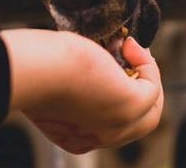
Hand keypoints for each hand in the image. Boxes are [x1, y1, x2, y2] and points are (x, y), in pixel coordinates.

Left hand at [0, 29, 162, 154]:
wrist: (33, 69)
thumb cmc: (33, 67)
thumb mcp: (54, 81)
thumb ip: (71, 85)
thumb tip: (90, 67)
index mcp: (74, 137)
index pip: (109, 121)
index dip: (116, 90)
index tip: (111, 62)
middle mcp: (97, 138)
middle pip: (136, 122)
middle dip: (140, 89)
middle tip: (131, 58)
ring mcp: (115, 126)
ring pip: (149, 111)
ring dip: (147, 78)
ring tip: (132, 50)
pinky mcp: (129, 106)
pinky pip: (152, 89)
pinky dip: (147, 66)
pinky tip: (130, 46)